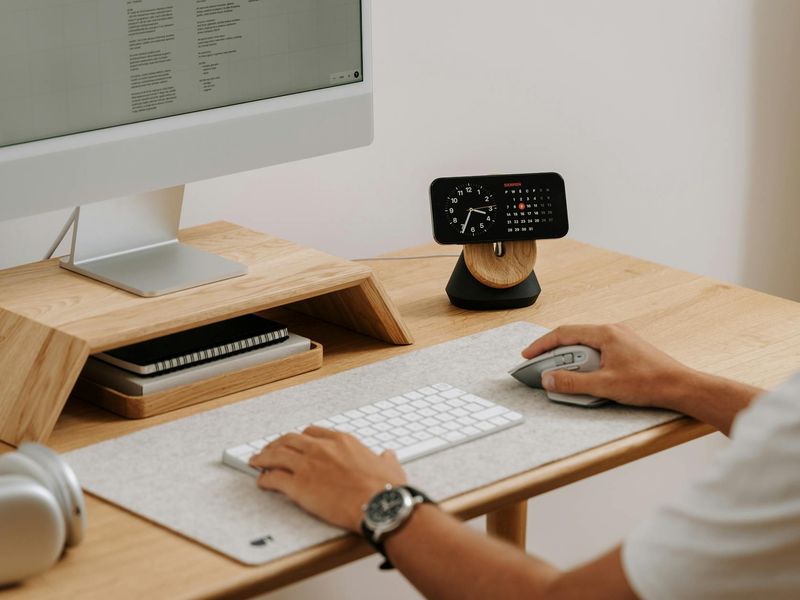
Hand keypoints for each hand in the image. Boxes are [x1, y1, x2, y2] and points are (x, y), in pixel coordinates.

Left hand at [249, 426, 406, 531]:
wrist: (378, 504)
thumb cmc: (384, 488)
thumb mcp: (390, 466)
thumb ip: (385, 459)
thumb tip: (388, 455)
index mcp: (342, 441)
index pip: (313, 432)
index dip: (300, 438)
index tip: (296, 442)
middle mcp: (321, 449)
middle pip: (290, 440)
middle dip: (277, 444)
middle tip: (270, 450)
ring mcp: (308, 466)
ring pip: (276, 455)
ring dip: (264, 458)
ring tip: (256, 462)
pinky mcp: (299, 486)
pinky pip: (273, 479)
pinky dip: (265, 480)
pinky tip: (262, 482)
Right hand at [521, 323, 693, 408]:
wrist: (680, 387)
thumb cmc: (650, 382)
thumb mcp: (604, 385)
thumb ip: (572, 382)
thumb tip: (549, 379)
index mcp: (605, 333)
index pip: (564, 333)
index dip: (542, 344)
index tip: (528, 355)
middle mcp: (613, 332)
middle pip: (574, 337)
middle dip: (555, 353)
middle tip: (541, 368)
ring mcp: (621, 340)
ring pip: (586, 345)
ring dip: (572, 359)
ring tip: (564, 376)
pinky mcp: (627, 351)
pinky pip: (598, 352)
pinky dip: (585, 362)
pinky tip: (586, 376)